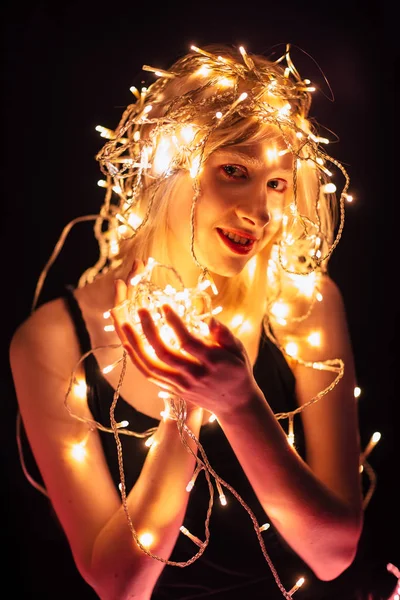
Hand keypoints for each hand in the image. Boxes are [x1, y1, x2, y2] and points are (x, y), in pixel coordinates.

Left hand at [110, 268, 258, 417]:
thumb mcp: (238, 350)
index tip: (163, 305)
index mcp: (212, 362)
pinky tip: (127, 344)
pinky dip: (136, 360)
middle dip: (149, 330)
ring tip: (124, 324)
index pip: (188, 342)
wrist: (234, 404)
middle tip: (141, 309)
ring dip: (135, 345)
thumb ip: (224, 334)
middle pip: (165, 353)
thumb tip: (210, 319)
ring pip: (152, 366)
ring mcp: (181, 385)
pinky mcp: (173, 390)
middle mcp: (194, 375)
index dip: (174, 323)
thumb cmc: (237, 370)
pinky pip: (150, 376)